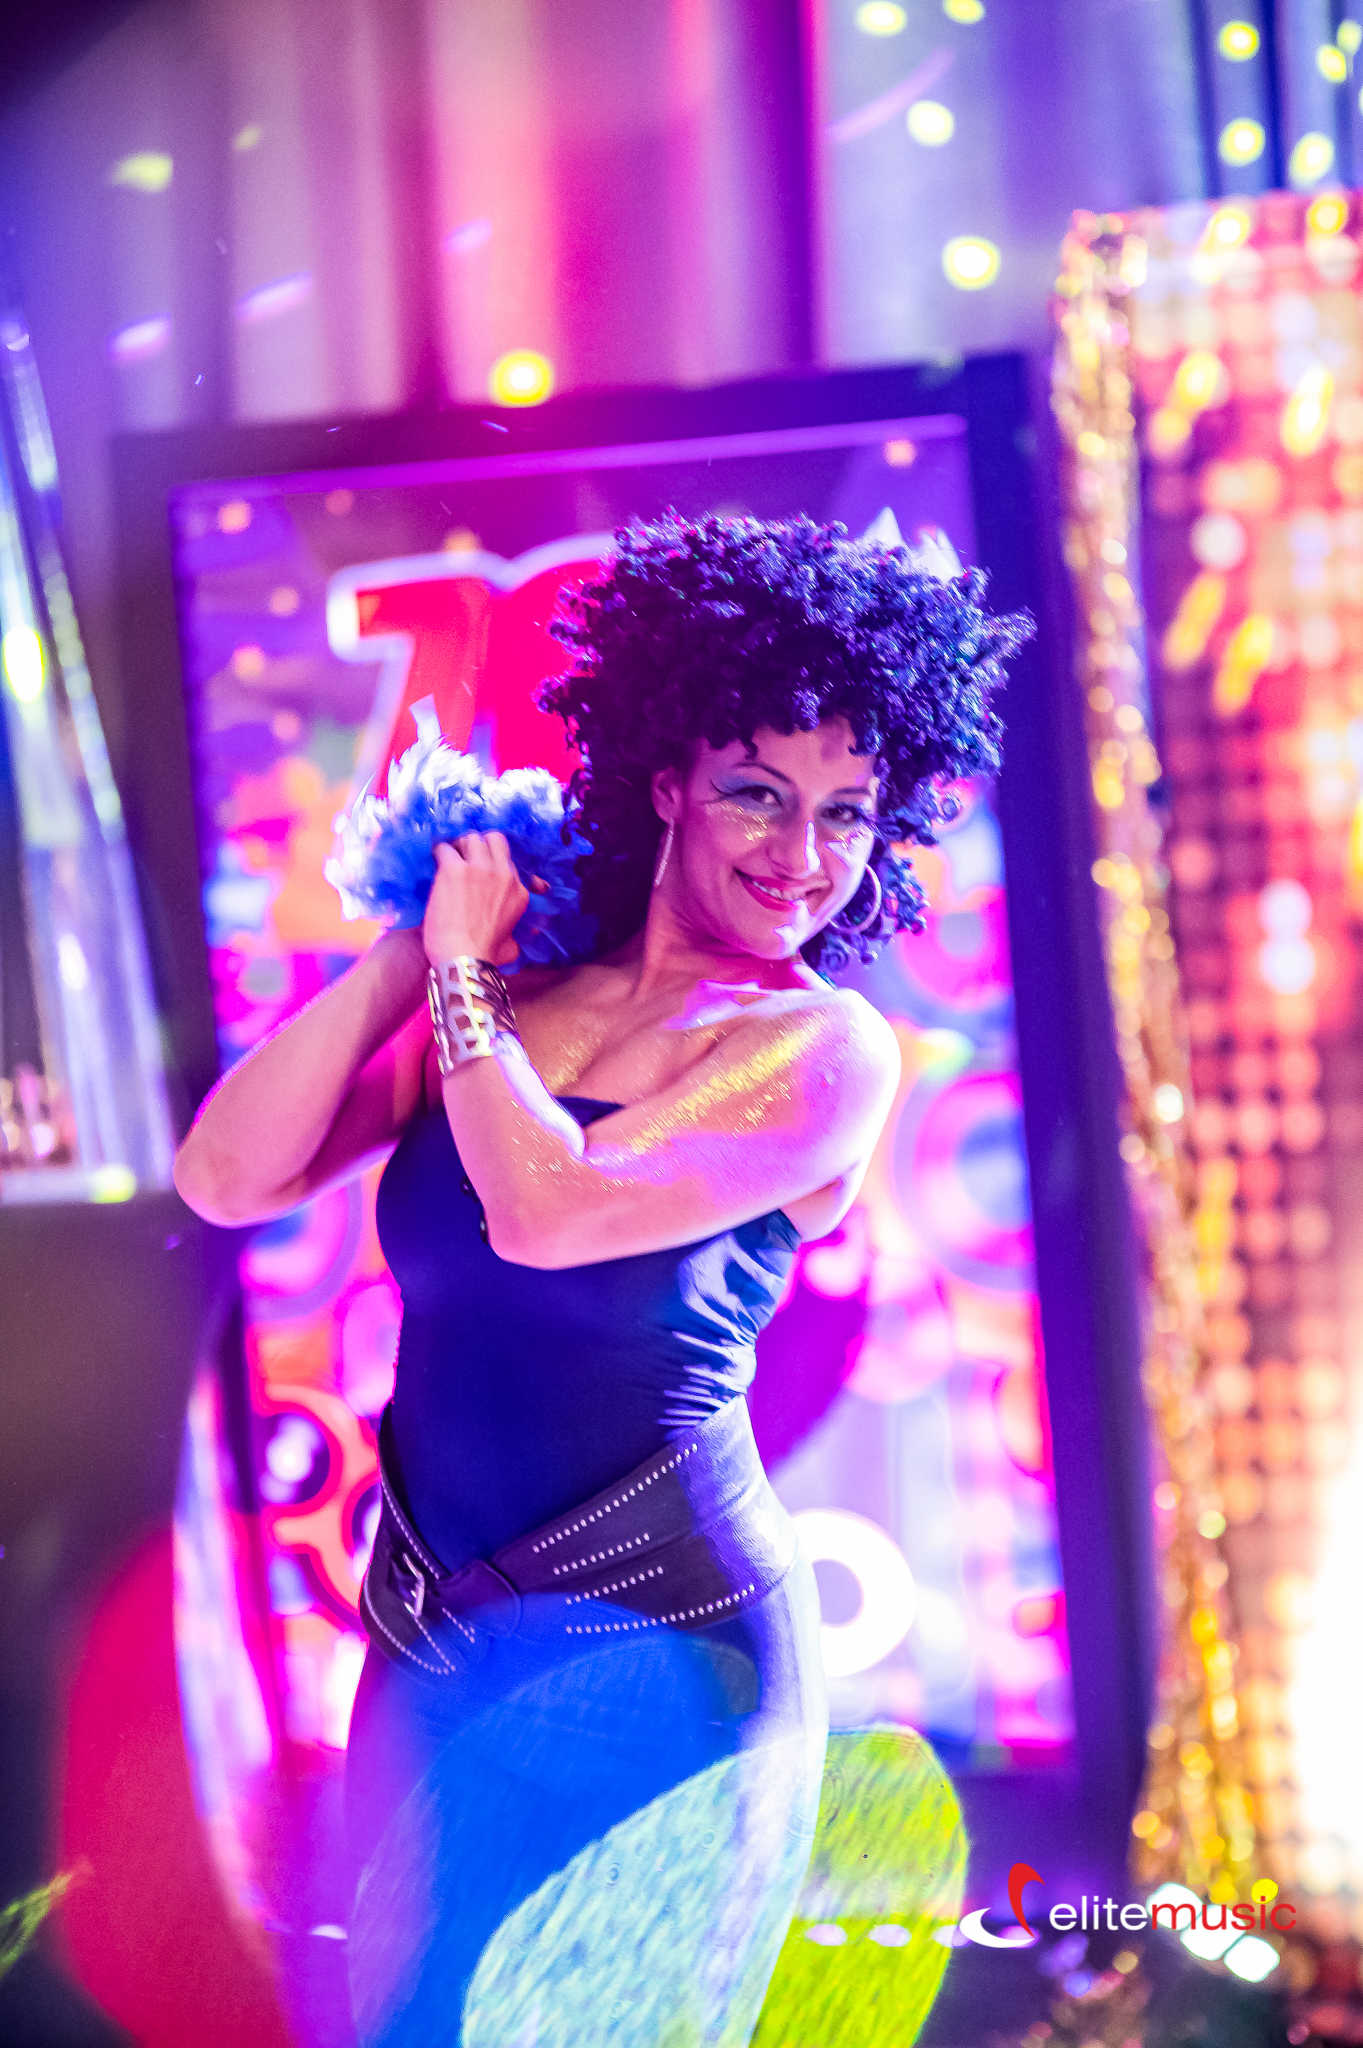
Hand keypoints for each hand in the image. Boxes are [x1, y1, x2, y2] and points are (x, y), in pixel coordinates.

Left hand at [423, 834, 537, 967]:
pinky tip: (433, 860)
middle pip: (493, 839)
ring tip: (448, 857)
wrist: (463, 958)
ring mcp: (479, 869)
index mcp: (518, 891)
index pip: (508, 860)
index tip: (479, 867)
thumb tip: (512, 939)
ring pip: (470, 838)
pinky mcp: (454, 869)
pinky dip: (438, 852)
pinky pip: (444, 848)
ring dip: (458, 845)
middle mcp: (503, 874)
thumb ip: (514, 936)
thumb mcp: (511, 945)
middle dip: (478, 844)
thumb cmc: (485, 956)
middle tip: (464, 855)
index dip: (492, 860)